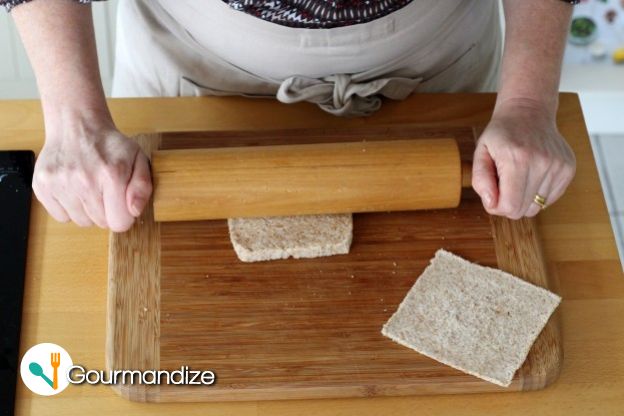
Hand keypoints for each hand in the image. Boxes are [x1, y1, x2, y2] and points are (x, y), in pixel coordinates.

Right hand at [33, 118, 151, 231]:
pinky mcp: (42, 186)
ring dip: (87, 210)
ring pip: (81, 222)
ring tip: (89, 187)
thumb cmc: (110, 145)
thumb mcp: (138, 159)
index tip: (120, 203)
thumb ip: (142, 187)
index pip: (119, 223)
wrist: (77, 125)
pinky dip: (69, 207)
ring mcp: (60, 184)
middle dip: (106, 211)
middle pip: (100, 223)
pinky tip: (74, 188)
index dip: (123, 216)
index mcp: (112, 175)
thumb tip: (134, 211)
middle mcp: (84, 181)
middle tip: (104, 189)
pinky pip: (61, 216)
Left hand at [471, 98, 575, 218]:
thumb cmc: (502, 133)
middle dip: (509, 203)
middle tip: (503, 184)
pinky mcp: (569, 169)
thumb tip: (491, 204)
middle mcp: (542, 162)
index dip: (496, 206)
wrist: (529, 112)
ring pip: (537, 207)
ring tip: (518, 176)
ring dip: (524, 198)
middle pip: (524, 210)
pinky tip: (532, 174)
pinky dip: (537, 192)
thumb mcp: (480, 152)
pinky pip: (549, 199)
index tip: (492, 192)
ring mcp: (558, 166)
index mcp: (517, 159)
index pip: (510, 206)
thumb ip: (480, 180)